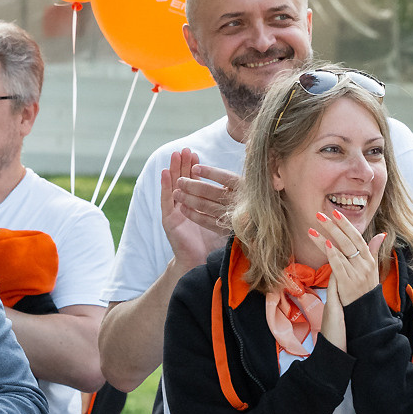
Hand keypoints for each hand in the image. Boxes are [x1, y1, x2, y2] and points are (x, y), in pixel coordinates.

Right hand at [163, 152, 233, 267]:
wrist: (199, 264)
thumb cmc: (212, 245)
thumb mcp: (224, 222)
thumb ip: (229, 209)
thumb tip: (248, 195)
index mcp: (197, 207)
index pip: (196, 183)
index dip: (196, 169)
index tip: (197, 155)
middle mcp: (184, 207)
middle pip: (184, 181)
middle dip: (185, 164)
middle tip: (186, 149)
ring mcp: (175, 212)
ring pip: (174, 186)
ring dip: (175, 170)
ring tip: (175, 154)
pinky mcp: (169, 220)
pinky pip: (167, 200)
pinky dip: (165, 185)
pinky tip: (165, 173)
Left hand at [310, 210, 385, 307]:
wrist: (366, 312)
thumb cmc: (366, 290)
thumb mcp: (373, 269)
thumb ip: (373, 251)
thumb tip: (380, 235)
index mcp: (369, 260)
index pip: (358, 237)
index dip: (346, 225)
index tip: (335, 213)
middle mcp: (364, 265)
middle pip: (348, 241)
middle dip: (333, 226)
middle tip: (319, 215)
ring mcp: (356, 274)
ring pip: (340, 251)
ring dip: (324, 239)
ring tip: (312, 229)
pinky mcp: (347, 283)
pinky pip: (339, 265)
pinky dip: (332, 254)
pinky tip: (324, 244)